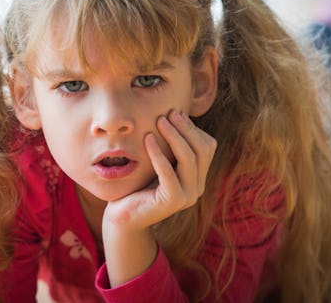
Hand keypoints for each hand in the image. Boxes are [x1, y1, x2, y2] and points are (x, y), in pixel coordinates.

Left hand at [101, 110, 216, 286]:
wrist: (123, 218)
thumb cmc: (138, 186)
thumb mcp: (158, 163)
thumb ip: (170, 147)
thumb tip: (173, 114)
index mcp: (198, 178)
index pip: (207, 146)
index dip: (193, 128)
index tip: (175, 113)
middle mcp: (197, 188)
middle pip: (202, 150)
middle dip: (186, 128)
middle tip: (169, 113)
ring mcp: (187, 196)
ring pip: (189, 158)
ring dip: (174, 136)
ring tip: (159, 121)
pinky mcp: (173, 201)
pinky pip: (168, 172)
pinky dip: (158, 153)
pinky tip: (147, 139)